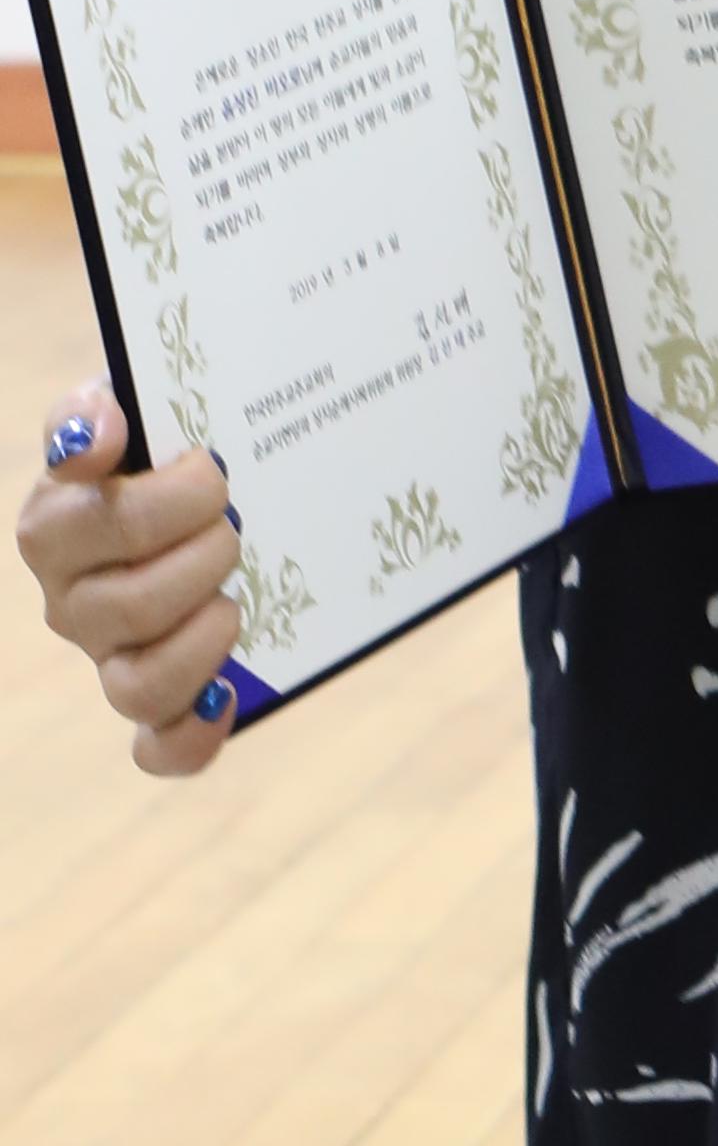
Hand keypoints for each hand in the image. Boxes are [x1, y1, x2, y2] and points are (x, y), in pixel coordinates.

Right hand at [17, 391, 249, 775]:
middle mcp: (70, 601)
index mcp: (54, 528)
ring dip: (203, 642)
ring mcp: (108, 655)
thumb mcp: (121, 399)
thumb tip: (88, 442)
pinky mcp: (152, 696)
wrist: (192, 476)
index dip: (178, 499)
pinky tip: (228, 696)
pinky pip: (156, 747)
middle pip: (131, 607)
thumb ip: (92, 410)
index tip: (213, 468)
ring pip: (136, 687)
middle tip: (235, 524)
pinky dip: (190, 736)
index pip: (108, 524)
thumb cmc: (153, 440)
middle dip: (207, 557)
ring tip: (234, 598)